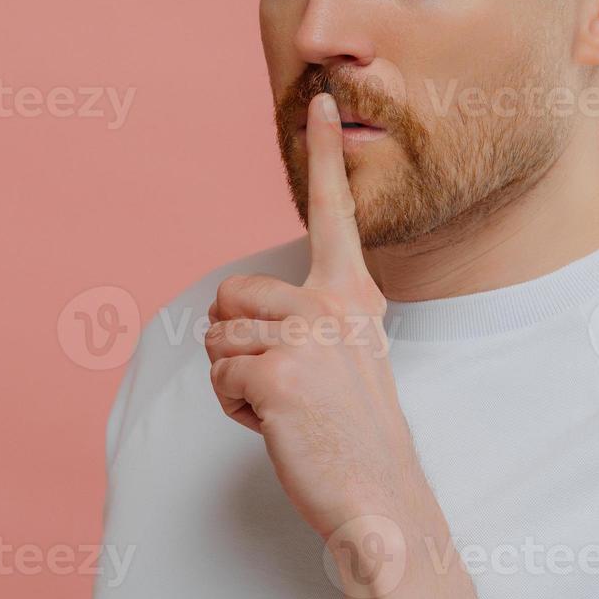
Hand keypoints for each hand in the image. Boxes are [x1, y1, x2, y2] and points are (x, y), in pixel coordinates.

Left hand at [205, 92, 418, 542]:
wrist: (380, 498)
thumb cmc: (354, 433)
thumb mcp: (346, 356)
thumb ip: (310, 319)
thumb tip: (235, 312)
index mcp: (352, 294)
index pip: (333, 213)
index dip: (323, 155)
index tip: (319, 100)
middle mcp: (332, 304)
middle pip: (230, 293)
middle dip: (233, 342)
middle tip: (283, 385)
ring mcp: (305, 336)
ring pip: (218, 339)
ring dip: (235, 382)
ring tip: (287, 408)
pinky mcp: (278, 372)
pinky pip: (220, 377)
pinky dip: (235, 409)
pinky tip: (277, 427)